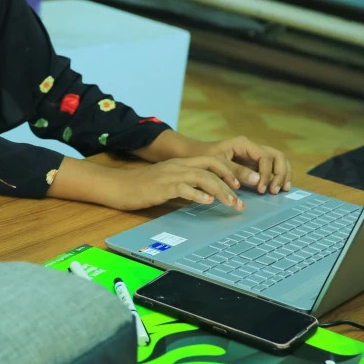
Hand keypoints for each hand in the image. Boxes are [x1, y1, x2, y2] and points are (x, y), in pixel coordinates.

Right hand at [108, 158, 242, 211]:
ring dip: (221, 191)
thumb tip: (205, 196)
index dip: (229, 171)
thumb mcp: (168, 183)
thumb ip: (186, 185)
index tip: (240, 185)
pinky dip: (198, 195)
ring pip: (203, 177)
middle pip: (212, 167)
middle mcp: (178, 165)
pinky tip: (208, 203)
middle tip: (244, 196)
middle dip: (232, 181)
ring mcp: (171, 174)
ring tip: (232, 203)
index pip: (212, 161)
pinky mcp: (162, 186)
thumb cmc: (142, 187)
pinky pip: (184, 188)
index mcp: (181, 163)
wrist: (119, 186)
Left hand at [204, 136, 291, 194]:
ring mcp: (254, 155)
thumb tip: (258, 180)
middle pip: (277, 156)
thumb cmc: (203, 158)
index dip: (266, 173)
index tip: (261, 188)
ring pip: (278, 160)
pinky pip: (271, 168)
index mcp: (244, 144)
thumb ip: (236, 171)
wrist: (195, 156)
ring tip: (282, 190)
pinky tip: (277, 188)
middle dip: (280, 173)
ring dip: (283, 174)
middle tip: (276, 190)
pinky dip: (277, 177)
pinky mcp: (254, 164)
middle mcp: (252, 148)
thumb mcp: (217, 164)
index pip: (265, 156)